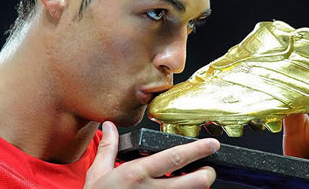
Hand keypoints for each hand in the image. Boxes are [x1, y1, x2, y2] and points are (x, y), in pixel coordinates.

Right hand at [84, 121, 219, 187]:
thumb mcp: (97, 174)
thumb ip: (108, 149)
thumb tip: (109, 125)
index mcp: (137, 174)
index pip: (174, 158)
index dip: (197, 150)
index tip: (211, 144)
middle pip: (193, 183)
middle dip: (207, 174)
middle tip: (209, 169)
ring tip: (197, 181)